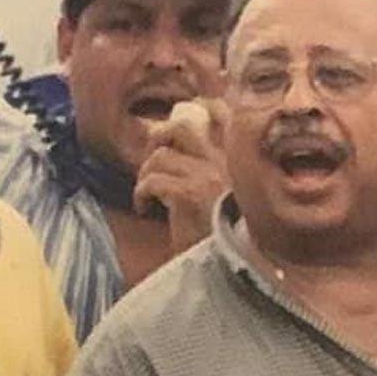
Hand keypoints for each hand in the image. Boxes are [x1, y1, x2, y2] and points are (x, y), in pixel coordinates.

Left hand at [133, 98, 228, 253]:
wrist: (235, 267)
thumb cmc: (226, 241)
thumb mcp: (224, 201)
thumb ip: (212, 179)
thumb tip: (180, 163)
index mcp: (234, 163)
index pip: (221, 116)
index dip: (200, 109)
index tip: (182, 118)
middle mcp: (223, 165)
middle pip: (181, 128)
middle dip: (158, 137)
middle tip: (152, 159)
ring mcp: (206, 178)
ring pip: (161, 156)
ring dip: (146, 173)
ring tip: (146, 193)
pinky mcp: (188, 195)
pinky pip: (152, 181)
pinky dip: (141, 193)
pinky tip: (144, 208)